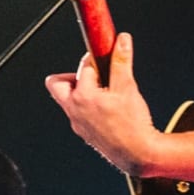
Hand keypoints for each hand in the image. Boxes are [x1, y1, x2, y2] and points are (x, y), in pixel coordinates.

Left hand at [44, 32, 159, 175]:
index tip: (105, 57)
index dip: (96, 60)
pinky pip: (78, 114)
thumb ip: (121, 61)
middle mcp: (74, 110)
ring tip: (103, 92)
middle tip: (94, 76)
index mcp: (82, 96)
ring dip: (82, 91)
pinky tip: (107, 109)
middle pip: (56, 84)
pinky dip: (88, 106)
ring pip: (68, 100)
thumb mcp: (127, 87)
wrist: (137, 154)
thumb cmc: (132, 124)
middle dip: (73, 75)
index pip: (83, 67)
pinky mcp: (84, 133)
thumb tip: (121, 40)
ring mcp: (77, 123)